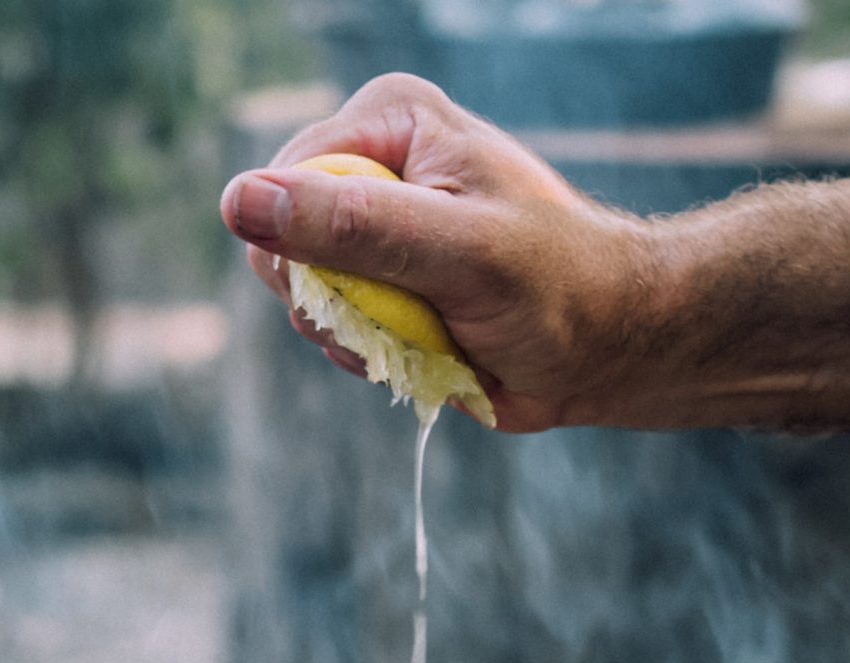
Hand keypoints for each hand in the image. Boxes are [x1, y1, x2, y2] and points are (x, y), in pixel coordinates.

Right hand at [218, 76, 665, 431]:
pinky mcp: (382, 282)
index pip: (281, 186)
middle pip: (281, 244)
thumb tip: (239, 201)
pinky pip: (333, 328)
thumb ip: (353, 226)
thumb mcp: (456, 252)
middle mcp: (373, 165)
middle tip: (409, 316)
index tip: (383, 287)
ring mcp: (374, 228)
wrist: (609, 347)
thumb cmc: (554, 290)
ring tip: (427, 333)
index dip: (310, 255)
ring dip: (355, 335)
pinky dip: (370, 354)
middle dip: (334, 300)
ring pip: (304, 296)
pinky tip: (425, 350)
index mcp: (388, 121)